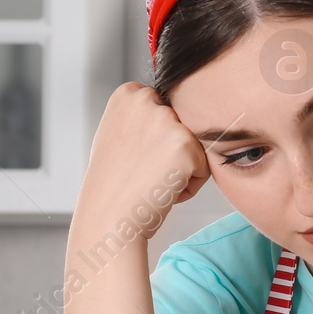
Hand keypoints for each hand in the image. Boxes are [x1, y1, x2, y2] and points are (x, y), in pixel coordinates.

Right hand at [73, 81, 210, 238]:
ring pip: (196, 146)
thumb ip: (143, 117)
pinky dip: (188, 186)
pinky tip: (161, 190)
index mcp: (128, 93)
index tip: (133, 157)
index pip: (168, 110)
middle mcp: (147, 99)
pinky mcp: (186, 145)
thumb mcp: (118, 135)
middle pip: (185, 126)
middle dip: (170, 153)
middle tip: (141, 172)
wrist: (108, 220)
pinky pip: (204, 168)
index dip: (155, 141)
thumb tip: (169, 110)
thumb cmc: (113, 186)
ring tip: (150, 181)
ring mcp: (167, 121)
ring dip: (180, 169)